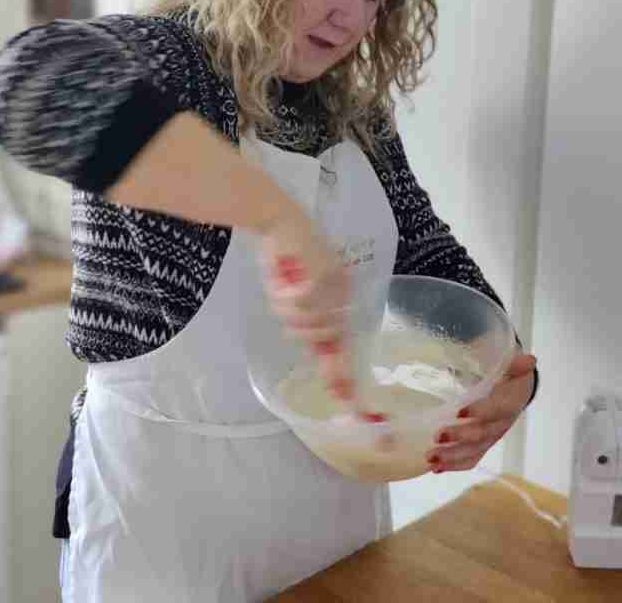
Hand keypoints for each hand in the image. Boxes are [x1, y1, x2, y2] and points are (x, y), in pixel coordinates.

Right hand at [260, 203, 355, 403]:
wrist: (276, 220)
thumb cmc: (282, 256)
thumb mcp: (293, 293)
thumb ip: (306, 321)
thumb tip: (317, 352)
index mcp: (342, 294)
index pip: (344, 342)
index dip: (341, 373)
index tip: (345, 401)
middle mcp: (344, 291)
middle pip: (323, 337)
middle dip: (299, 327)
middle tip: (284, 299)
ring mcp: (336, 285)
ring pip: (309, 324)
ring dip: (288, 311)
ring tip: (282, 284)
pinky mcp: (323, 277)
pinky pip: (300, 307)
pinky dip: (285, 298)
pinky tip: (283, 277)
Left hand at [424, 353, 536, 472]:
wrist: (515, 392)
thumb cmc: (507, 377)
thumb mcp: (511, 366)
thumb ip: (514, 364)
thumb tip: (530, 360)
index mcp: (509, 404)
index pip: (498, 410)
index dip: (481, 411)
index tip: (460, 411)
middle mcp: (501, 425)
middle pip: (482, 435)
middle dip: (459, 437)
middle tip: (437, 435)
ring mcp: (491, 439)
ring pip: (473, 452)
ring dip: (451, 456)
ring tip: (430, 456)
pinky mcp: (482, 447)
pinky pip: (470, 460)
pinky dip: (453, 466)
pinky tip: (435, 468)